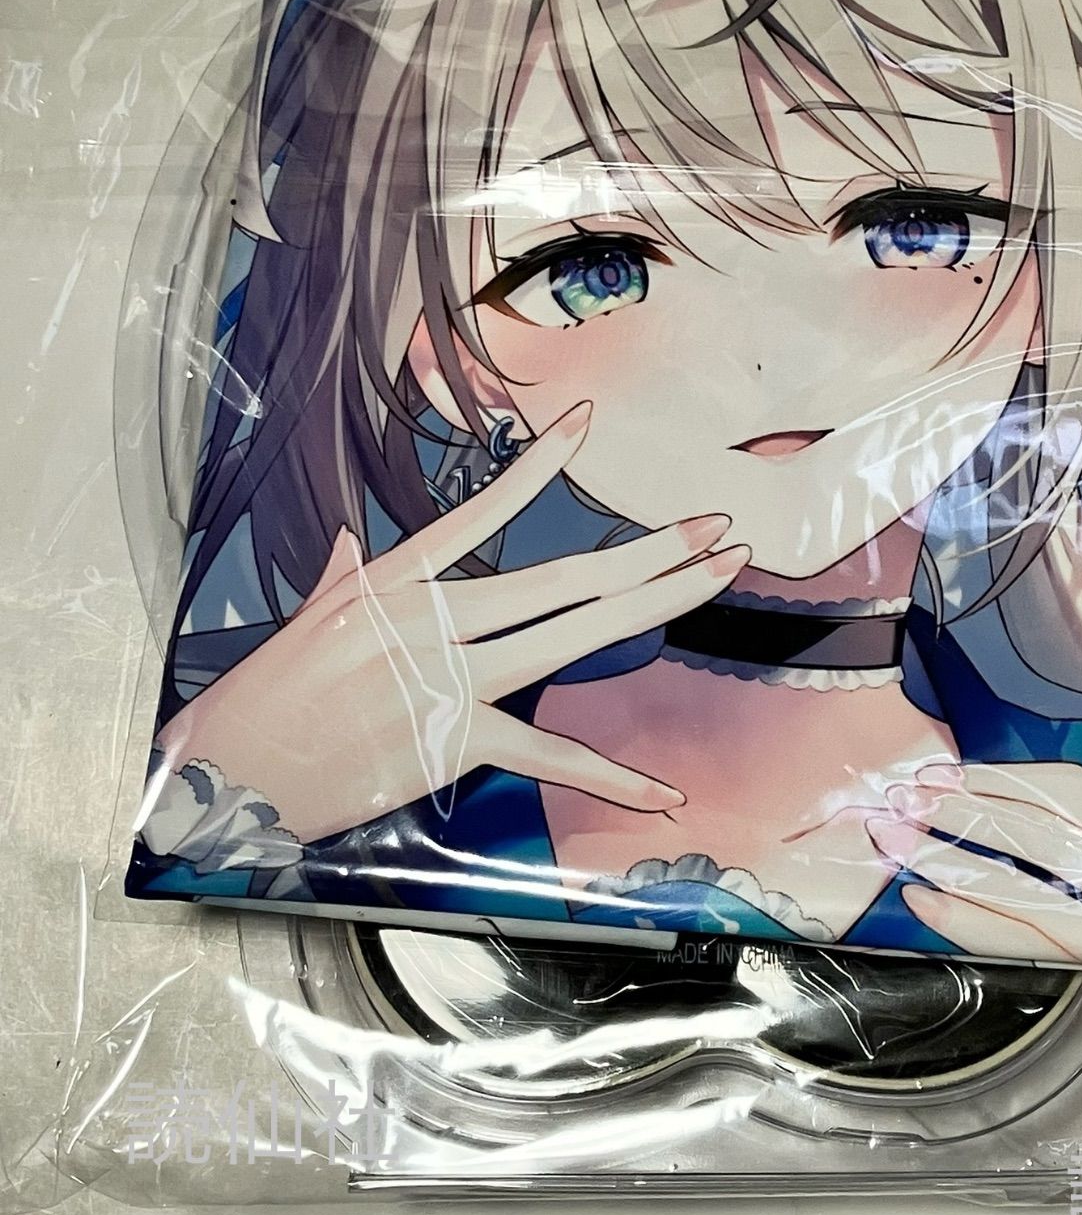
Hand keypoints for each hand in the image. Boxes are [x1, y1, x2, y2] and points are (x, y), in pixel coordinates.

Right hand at [155, 401, 748, 844]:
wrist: (231, 777)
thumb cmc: (262, 700)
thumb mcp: (306, 622)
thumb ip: (342, 579)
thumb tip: (350, 541)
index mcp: (395, 582)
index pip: (480, 510)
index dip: (539, 464)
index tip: (585, 421)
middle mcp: (432, 620)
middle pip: (561, 577)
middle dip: (650, 550)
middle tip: (716, 528)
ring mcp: (450, 679)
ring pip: (571, 636)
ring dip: (653, 605)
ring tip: (713, 577)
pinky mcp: (456, 743)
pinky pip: (547, 755)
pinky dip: (610, 779)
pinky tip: (662, 793)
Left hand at [866, 761, 1081, 983]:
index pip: (1075, 796)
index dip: (1005, 780)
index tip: (947, 773)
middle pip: (1042, 837)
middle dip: (963, 815)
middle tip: (900, 800)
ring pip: (1029, 889)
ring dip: (952, 864)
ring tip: (897, 845)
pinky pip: (1035, 945)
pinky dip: (972, 925)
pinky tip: (926, 905)